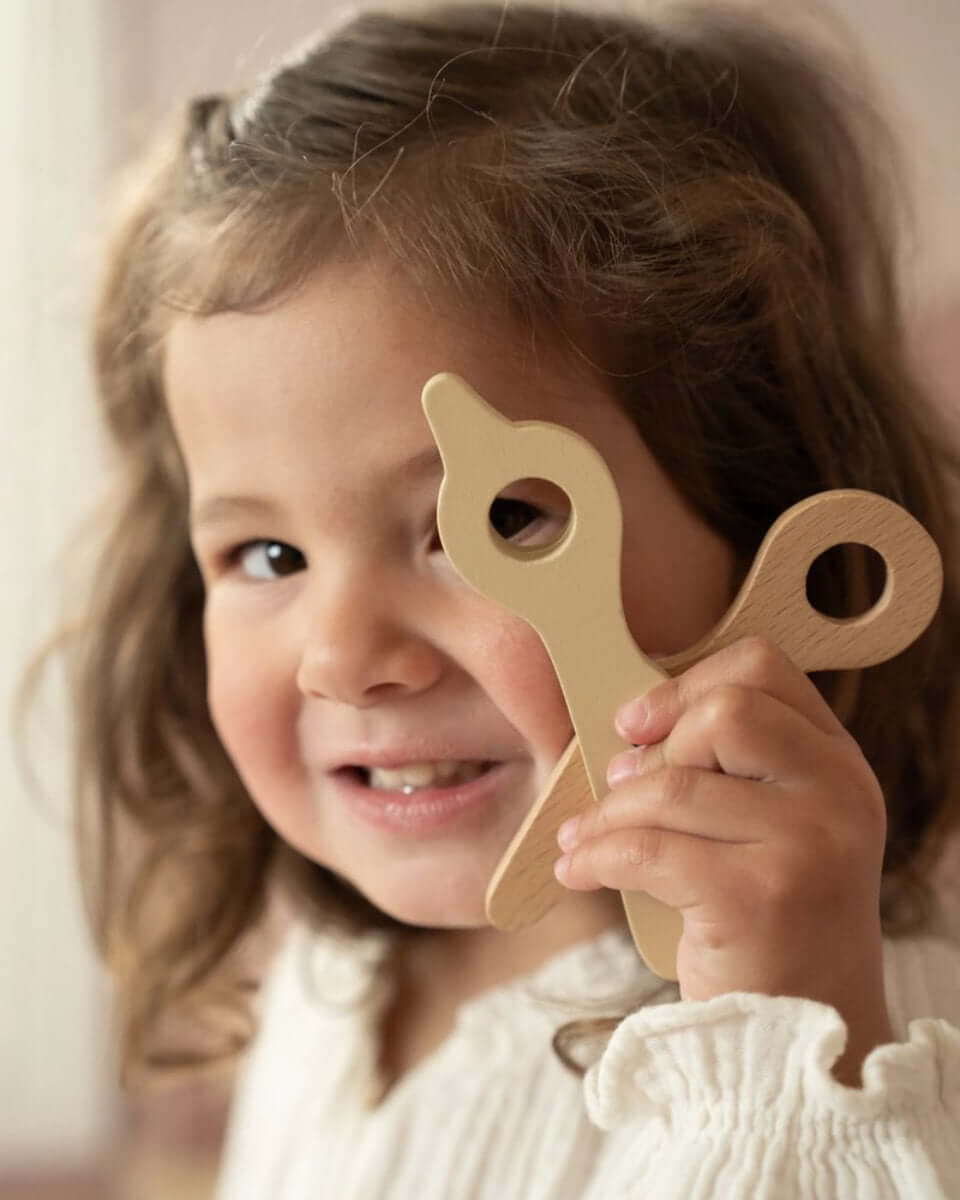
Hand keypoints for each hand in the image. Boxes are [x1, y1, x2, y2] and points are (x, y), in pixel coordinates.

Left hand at [554, 636, 893, 1084]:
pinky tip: (579, 871)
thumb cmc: (766, 919)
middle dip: (653, 749)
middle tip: (619, 787)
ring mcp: (809, 845)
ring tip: (583, 839)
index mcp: (836, 762)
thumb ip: (724, 768)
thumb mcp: (768, 827)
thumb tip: (627, 730)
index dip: (688, 683)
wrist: (803, 1031)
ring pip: (672, 786)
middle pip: (725, 711)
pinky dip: (595, 856)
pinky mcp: (761, 899)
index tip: (638, 723)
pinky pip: (647, 850)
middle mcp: (838, 793)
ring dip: (607, 814)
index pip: (764, 668)